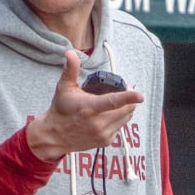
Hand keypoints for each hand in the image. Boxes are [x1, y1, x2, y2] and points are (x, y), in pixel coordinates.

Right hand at [26, 49, 143, 160]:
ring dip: (125, 108)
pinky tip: (108, 115)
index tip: (140, 95)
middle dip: (129, 98)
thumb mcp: (64, 87)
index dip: (128, 97)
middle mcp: (97, 123)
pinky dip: (119, 119)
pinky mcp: (105, 141)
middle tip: (122, 90)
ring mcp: (102, 134)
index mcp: (89, 108)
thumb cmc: (60, 110)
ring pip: (126, 117)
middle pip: (126, 109)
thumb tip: (70, 53)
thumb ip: (71, 69)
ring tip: (114, 102)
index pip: (113, 102)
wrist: (54, 137)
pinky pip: (120, 126)